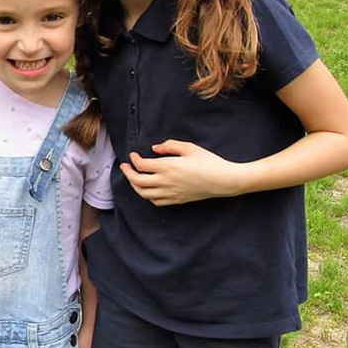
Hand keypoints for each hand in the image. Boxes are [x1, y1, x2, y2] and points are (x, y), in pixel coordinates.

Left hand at [120, 140, 246, 205]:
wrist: (223, 180)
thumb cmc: (208, 161)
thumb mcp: (189, 147)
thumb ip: (169, 146)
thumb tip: (154, 148)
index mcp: (167, 166)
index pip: (141, 165)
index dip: (133, 160)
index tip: (132, 155)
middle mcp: (165, 182)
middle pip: (137, 181)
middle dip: (128, 174)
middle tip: (125, 167)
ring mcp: (170, 193)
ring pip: (144, 194)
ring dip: (135, 186)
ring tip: (133, 178)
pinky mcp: (177, 200)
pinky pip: (156, 201)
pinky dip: (148, 196)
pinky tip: (148, 190)